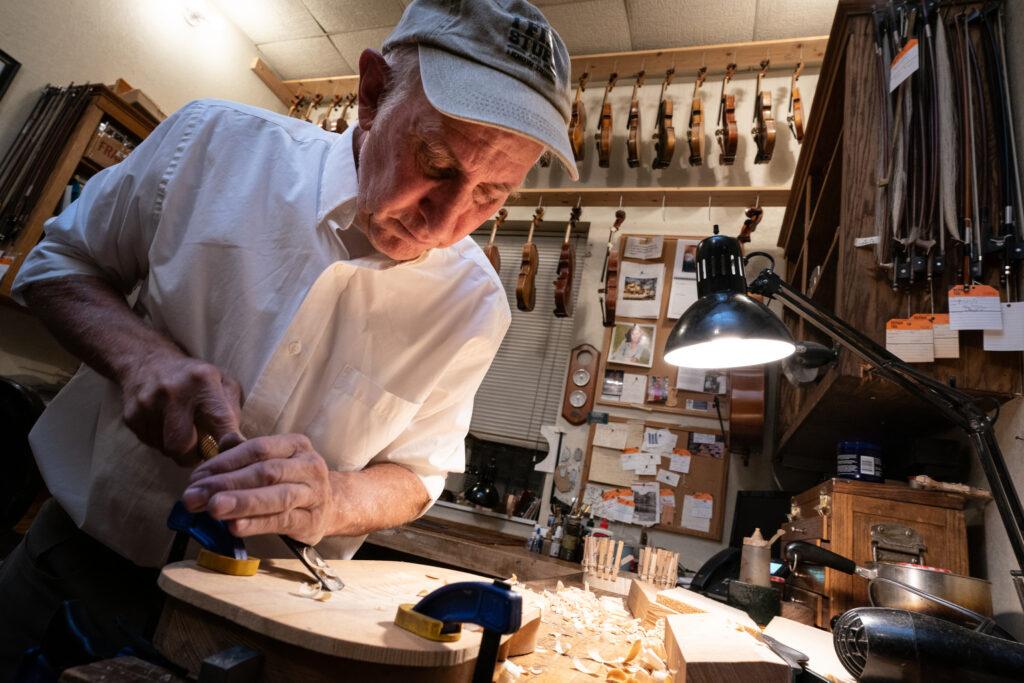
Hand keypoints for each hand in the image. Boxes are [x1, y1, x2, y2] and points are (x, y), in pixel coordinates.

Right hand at [119, 349, 242, 465]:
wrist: (148, 360)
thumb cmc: (195, 377)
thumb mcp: (223, 382)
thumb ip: (232, 411)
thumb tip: (235, 444)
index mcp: (203, 381)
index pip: (219, 421)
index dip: (227, 445)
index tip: (230, 455)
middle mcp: (174, 392)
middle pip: (183, 446)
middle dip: (194, 455)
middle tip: (200, 450)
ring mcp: (149, 405)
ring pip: (166, 449)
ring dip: (178, 449)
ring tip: (183, 432)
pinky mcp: (131, 416)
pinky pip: (151, 444)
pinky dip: (162, 442)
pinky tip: (165, 426)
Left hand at [181, 434, 335, 544]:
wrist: (333, 505)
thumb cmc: (291, 481)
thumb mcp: (272, 461)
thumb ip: (243, 456)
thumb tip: (212, 457)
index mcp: (296, 445)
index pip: (257, 449)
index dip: (225, 462)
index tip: (196, 477)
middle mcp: (309, 465)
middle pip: (266, 472)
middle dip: (226, 483)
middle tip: (194, 496)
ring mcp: (314, 494)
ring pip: (277, 497)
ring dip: (241, 503)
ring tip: (212, 508)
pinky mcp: (311, 521)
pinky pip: (282, 522)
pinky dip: (256, 524)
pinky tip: (234, 527)